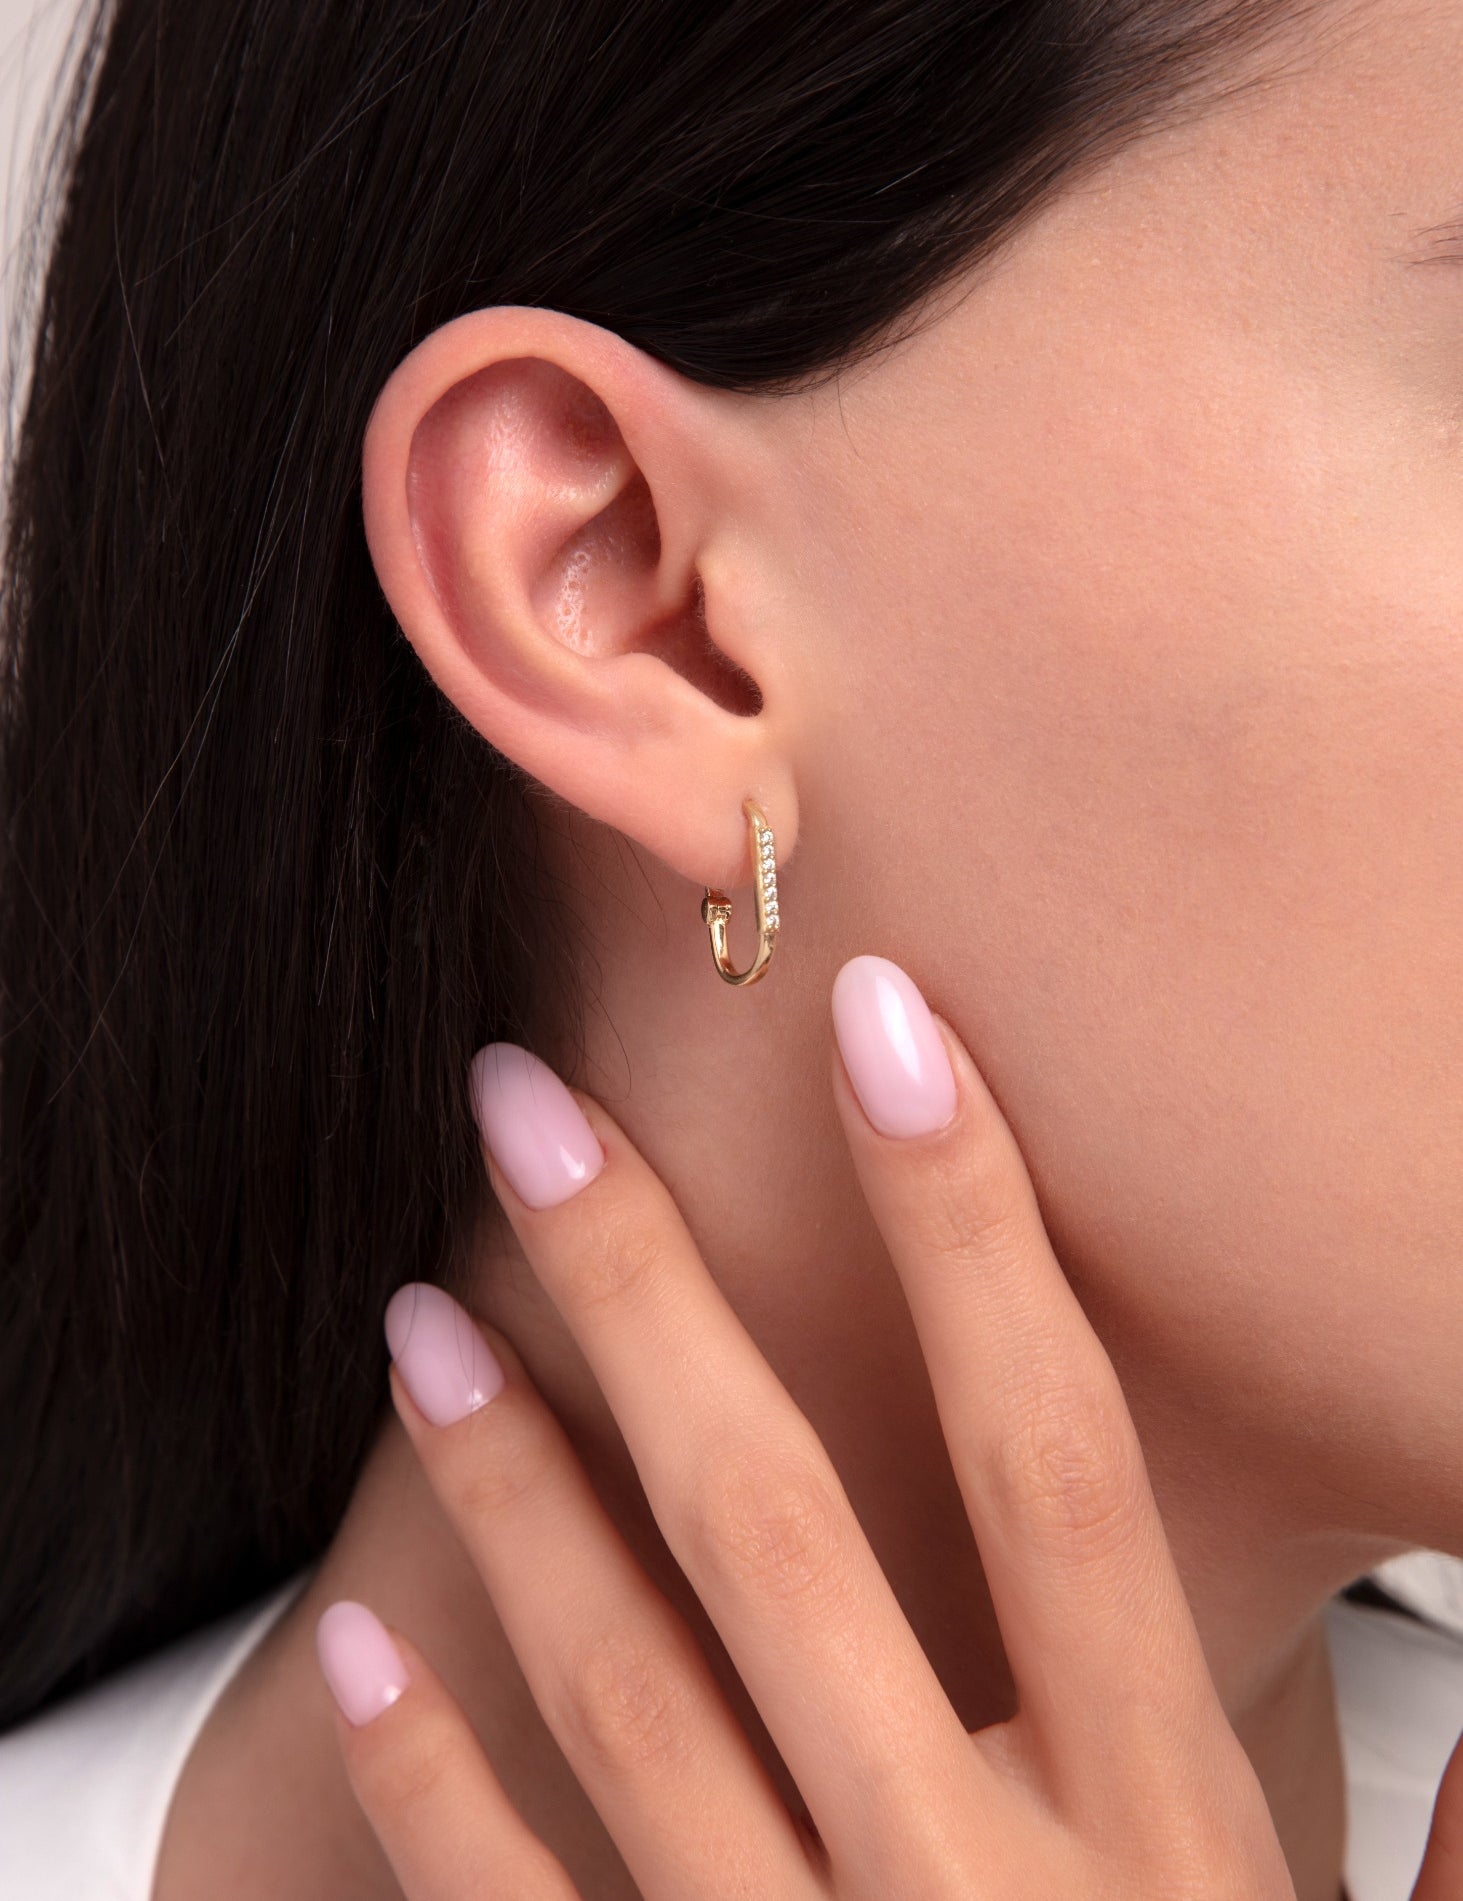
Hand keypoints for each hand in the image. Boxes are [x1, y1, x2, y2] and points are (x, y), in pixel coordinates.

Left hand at [314, 954, 1462, 1898]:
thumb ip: (1436, 1839)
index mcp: (1162, 1839)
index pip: (1054, 1463)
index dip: (974, 1231)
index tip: (885, 1036)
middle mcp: (967, 1890)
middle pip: (782, 1531)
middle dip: (652, 1296)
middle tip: (528, 1113)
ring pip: (627, 1689)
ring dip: (512, 1490)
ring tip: (420, 1321)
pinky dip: (433, 1789)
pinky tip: (358, 1652)